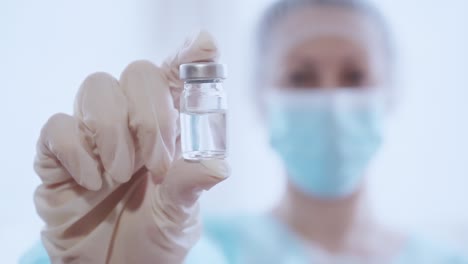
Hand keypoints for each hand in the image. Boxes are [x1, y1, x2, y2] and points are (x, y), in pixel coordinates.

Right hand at [33, 31, 228, 263]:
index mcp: (167, 131)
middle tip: (157, 164)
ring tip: (122, 176)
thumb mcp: (181, 215)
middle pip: (137, 72)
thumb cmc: (153, 238)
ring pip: (96, 87)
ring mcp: (93, 135)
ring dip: (115, 133)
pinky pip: (58, 126)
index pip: (174, 77)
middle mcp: (130, 123)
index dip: (189, 56)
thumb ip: (192, 186)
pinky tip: (92, 182)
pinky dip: (77, 151)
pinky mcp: (58, 156)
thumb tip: (217, 165)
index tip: (205, 46)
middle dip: (151, 115)